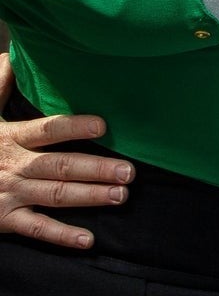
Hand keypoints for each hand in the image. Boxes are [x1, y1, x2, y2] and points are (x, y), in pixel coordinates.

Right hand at [0, 54, 129, 249]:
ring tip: (121, 196)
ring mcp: (9, 194)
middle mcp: (13, 166)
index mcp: (10, 138)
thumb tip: (14, 55)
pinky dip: (62, 236)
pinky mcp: (4, 220)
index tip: (103, 125)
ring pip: (55, 196)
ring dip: (89, 197)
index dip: (73, 127)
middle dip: (95, 169)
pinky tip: (88, 239)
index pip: (46, 130)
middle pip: (58, 167)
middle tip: (129, 172)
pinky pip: (35, 228)